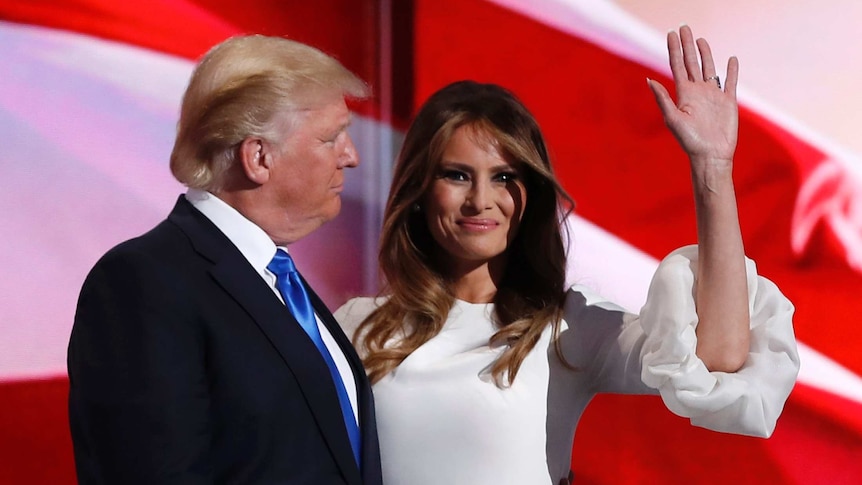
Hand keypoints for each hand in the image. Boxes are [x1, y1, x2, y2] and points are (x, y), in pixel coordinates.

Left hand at [648, 25, 738, 171]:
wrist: (711, 155)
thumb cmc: (690, 141)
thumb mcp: (673, 119)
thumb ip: (663, 99)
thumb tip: (649, 80)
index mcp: (683, 94)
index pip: (677, 65)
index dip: (674, 49)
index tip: (671, 33)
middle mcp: (697, 92)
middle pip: (692, 62)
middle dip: (687, 45)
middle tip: (684, 27)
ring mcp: (713, 95)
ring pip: (709, 68)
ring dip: (705, 53)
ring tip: (700, 40)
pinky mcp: (728, 101)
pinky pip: (730, 82)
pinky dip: (732, 70)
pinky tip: (731, 60)